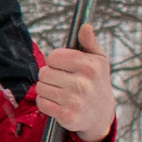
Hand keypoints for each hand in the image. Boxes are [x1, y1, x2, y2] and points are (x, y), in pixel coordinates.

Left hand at [34, 22, 115, 141]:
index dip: (55, 61)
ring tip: (60, 92)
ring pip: (41, 88)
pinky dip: (45, 103)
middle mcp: (83, 83)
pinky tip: (58, 103)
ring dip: (46, 90)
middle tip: (62, 81)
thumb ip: (89, 42)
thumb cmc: (96, 82)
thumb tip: (85, 26)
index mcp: (90, 66)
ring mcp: (75, 100)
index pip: (53, 57)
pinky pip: (41, 103)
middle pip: (44, 72)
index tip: (65, 67)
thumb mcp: (98, 60)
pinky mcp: (67, 115)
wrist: (101, 115)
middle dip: (49, 76)